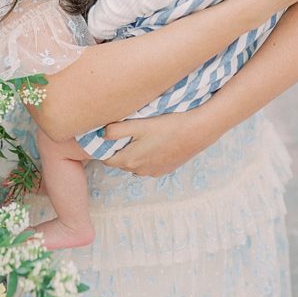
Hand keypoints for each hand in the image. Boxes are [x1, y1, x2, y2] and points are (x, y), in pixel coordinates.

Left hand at [102, 109, 220, 177]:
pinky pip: (149, 165)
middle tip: (124, 132)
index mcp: (129, 160)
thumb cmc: (167, 126)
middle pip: (120, 162)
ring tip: (141, 137)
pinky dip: (148, 156)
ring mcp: (153, 172)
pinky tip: (156, 142)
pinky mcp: (165, 169)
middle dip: (119, 150)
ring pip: (135, 164)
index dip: (104, 148)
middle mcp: (139, 171)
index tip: (106, 137)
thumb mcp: (138, 124)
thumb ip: (116, 130)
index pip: (106, 159)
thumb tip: (100, 135)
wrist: (197, 132)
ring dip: (134, 153)